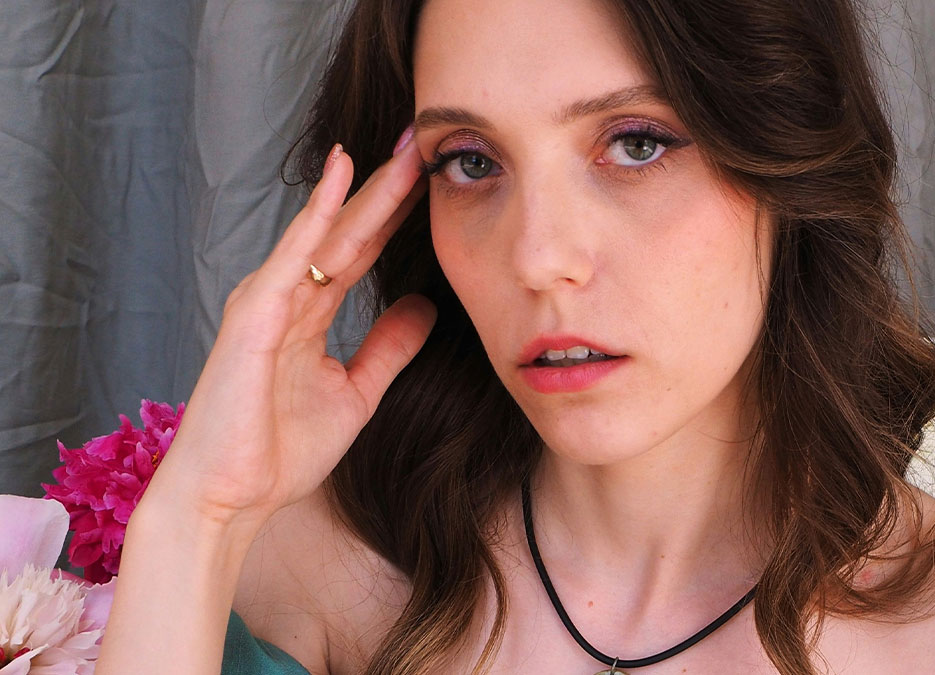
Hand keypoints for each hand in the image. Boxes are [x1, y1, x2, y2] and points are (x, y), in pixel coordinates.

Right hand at [146, 134, 434, 524]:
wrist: (229, 499)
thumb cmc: (277, 451)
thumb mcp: (356, 392)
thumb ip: (387, 348)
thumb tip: (423, 305)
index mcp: (309, 314)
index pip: (362, 251)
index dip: (398, 214)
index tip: (434, 178)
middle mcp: (288, 296)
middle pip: (349, 231)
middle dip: (389, 187)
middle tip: (424, 142)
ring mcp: (268, 300)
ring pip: (328, 232)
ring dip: (366, 188)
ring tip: (404, 147)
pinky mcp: (255, 314)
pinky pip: (293, 254)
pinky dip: (317, 212)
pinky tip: (341, 174)